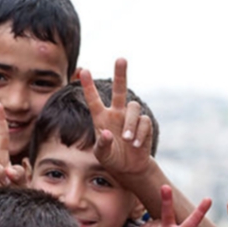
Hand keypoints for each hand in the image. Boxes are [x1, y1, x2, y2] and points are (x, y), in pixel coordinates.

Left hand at [83, 60, 154, 176]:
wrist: (129, 167)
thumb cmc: (112, 158)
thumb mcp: (102, 155)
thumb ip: (102, 145)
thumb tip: (108, 133)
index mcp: (101, 118)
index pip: (93, 99)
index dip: (88, 86)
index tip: (84, 70)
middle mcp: (116, 113)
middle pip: (120, 89)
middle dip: (121, 74)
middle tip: (121, 59)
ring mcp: (130, 118)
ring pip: (133, 107)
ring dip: (130, 124)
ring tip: (128, 140)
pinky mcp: (144, 124)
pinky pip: (144, 122)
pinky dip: (140, 133)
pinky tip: (136, 145)